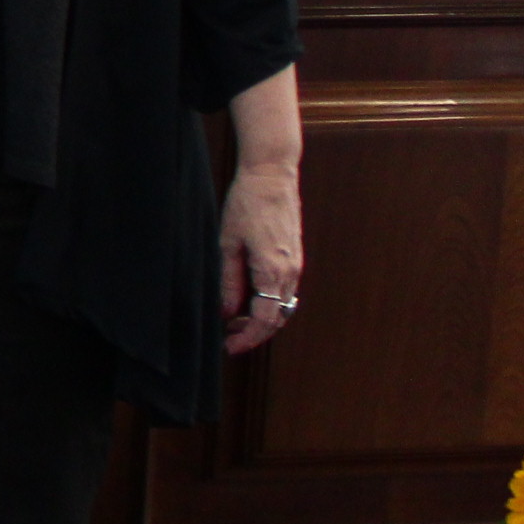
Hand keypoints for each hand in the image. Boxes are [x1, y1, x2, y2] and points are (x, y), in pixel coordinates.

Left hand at [218, 163, 303, 354]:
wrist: (271, 176)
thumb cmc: (246, 205)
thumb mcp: (227, 244)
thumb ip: (228, 281)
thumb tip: (227, 312)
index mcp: (273, 271)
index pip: (266, 319)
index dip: (248, 338)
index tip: (230, 347)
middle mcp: (291, 272)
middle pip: (277, 318)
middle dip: (253, 333)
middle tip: (228, 338)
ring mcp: (296, 265)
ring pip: (282, 306)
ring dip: (261, 319)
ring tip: (234, 321)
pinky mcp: (294, 258)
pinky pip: (284, 291)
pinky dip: (268, 303)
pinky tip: (247, 300)